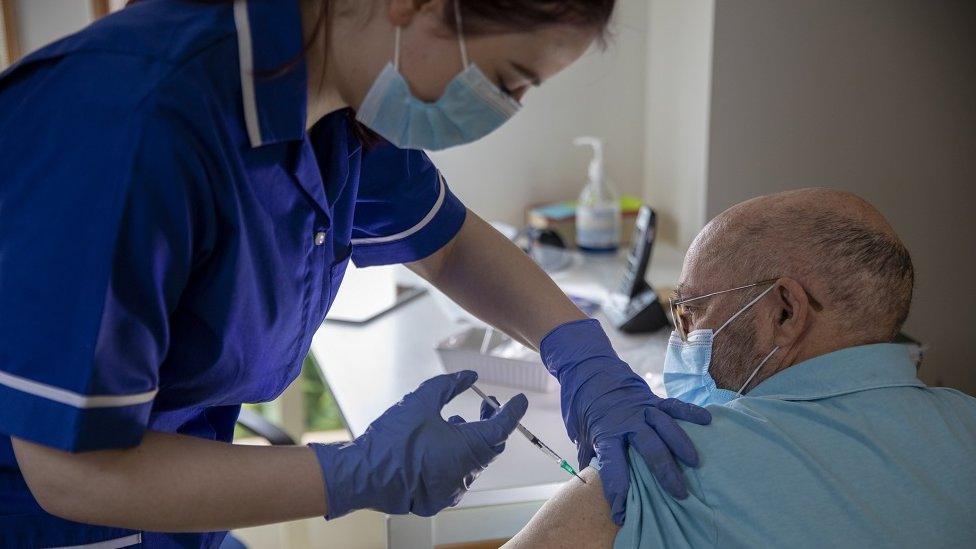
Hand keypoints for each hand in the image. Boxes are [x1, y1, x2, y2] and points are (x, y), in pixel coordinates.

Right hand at [310, 371, 527, 517]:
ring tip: (457, 422)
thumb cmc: (392, 439)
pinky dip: (456, 459)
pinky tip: (441, 445)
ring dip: (472, 441)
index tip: (519, 400)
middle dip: (492, 423)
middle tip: (486, 404)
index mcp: (469, 447)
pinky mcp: (440, 499)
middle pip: (491, 445)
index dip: (513, 411)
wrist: (363, 475)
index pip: (503, 427)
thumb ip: (450, 385)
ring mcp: (454, 489)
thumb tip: (469, 376)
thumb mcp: (422, 401)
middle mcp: (467, 472)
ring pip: (474, 462)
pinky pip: (457, 476)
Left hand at [541, 319, 710, 524]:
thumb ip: (589, 456)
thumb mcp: (578, 433)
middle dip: (664, 473)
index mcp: (604, 433)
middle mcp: (626, 421)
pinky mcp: (652, 398)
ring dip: (681, 445)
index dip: (617, 490)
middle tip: (679, 493)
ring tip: (694, 463)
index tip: (623, 512)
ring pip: (665, 427)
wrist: (586, 367)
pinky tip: (706, 421)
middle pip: (649, 449)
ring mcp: (641, 408)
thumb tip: (589, 483)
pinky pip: (673, 405)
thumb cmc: (581, 403)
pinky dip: (690, 412)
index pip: (612, 465)